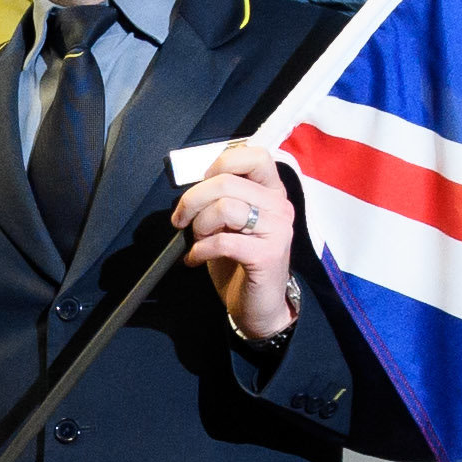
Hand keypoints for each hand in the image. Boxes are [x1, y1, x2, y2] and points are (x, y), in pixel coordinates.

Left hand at [175, 155, 299, 340]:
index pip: (255, 155)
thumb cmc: (240, 261)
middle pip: (226, 181)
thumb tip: (194, 183)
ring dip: (199, 225)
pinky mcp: (267, 255)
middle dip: (193, 200)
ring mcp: (277, 230)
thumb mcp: (231, 222)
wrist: (259, 307)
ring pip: (224, 207)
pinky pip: (223, 241)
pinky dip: (200, 250)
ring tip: (197, 240)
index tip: (202, 185)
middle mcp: (279, 206)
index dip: (221, 163)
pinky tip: (195, 259)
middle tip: (181, 220)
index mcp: (272, 192)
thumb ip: (223, 197)